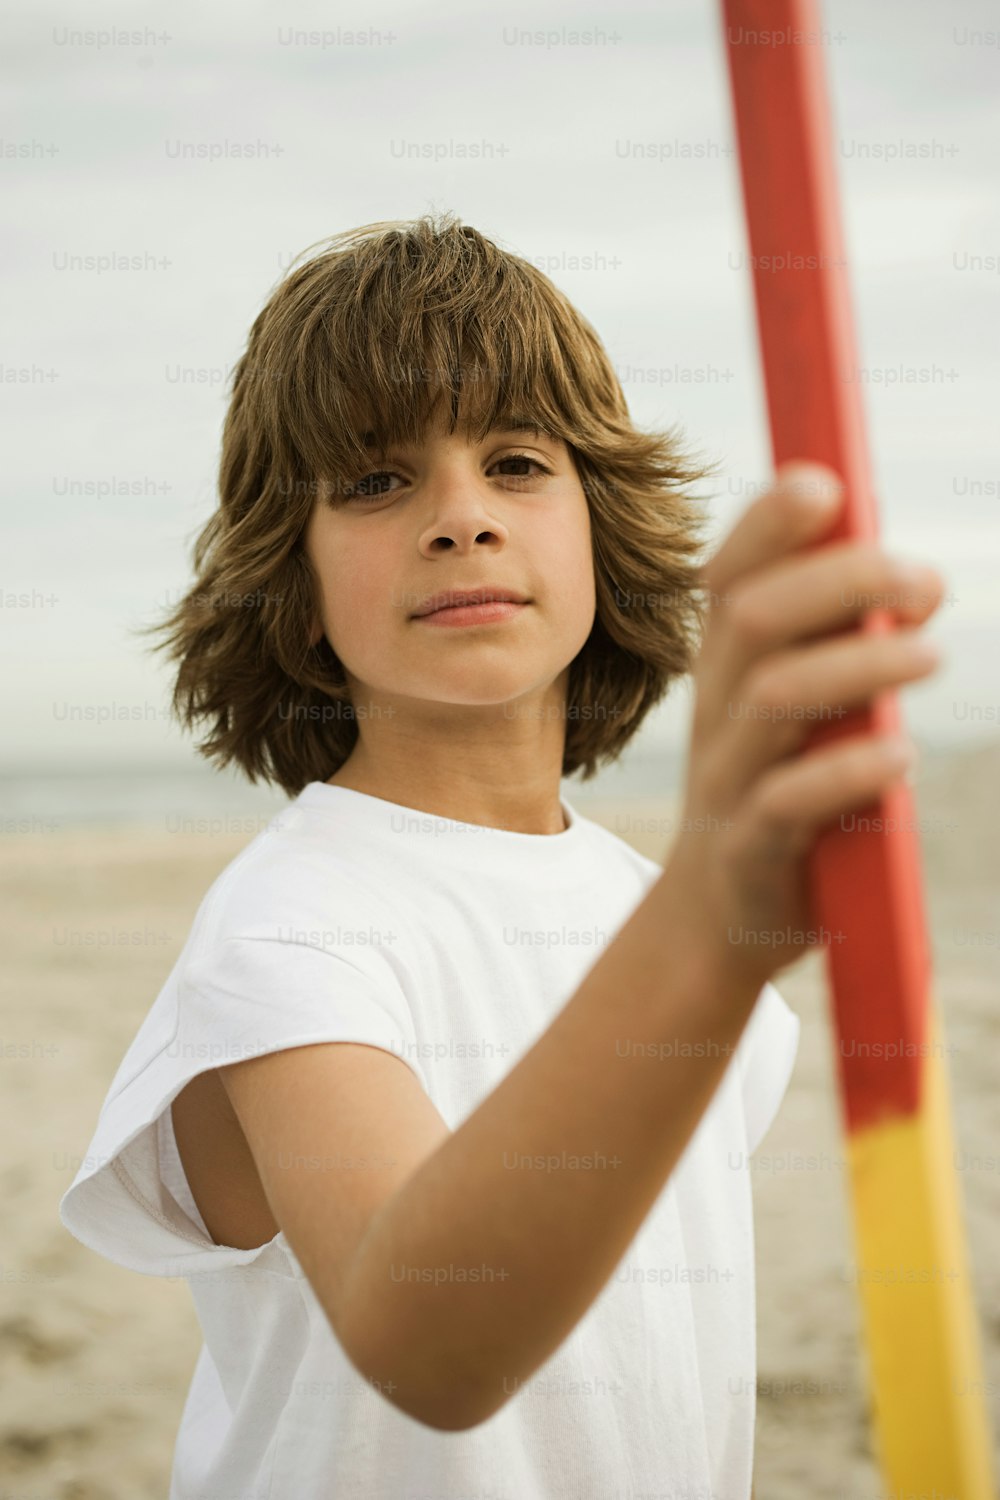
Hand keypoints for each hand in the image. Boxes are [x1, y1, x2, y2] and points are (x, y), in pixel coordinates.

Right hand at [663, 461, 946, 991]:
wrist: (719, 915)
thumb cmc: (779, 790)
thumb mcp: (791, 710)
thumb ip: (833, 645)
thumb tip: (907, 577)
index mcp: (728, 667)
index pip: (729, 575)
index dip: (767, 524)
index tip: (826, 485)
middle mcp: (718, 711)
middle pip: (753, 619)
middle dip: (840, 581)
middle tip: (926, 580)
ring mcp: (728, 779)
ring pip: (773, 700)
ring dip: (859, 666)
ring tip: (933, 658)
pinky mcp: (752, 846)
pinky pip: (786, 802)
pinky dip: (846, 771)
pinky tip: (898, 756)